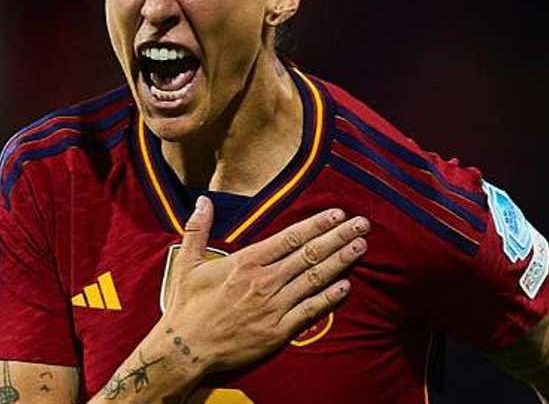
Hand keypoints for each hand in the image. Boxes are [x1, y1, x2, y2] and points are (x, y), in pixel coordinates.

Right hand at [160, 195, 368, 372]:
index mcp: (246, 262)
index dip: (317, 224)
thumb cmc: (186, 306)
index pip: (290, 237)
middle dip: (338, 237)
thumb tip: (202, 200)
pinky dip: (329, 298)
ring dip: (341, 262)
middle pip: (310, 254)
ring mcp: (274, 306)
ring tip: (361, 247)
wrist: (186, 349)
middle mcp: (264, 281)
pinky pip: (310, 311)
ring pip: (315, 279)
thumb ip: (198, 229)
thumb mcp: (187, 263)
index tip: (337, 214)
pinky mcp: (278, 331)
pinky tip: (346, 286)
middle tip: (362, 224)